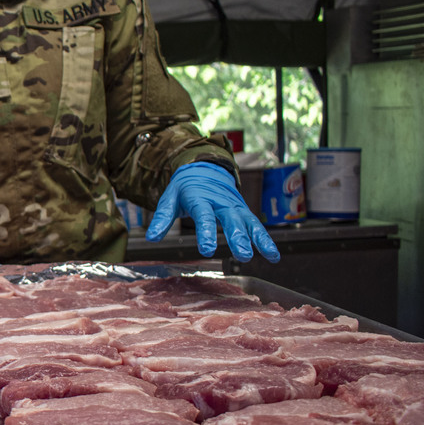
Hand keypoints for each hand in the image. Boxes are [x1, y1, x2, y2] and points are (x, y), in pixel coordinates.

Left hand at [145, 162, 279, 262]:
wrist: (204, 169)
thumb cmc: (185, 189)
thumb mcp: (169, 199)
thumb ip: (162, 218)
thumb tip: (151, 238)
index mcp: (200, 197)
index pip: (203, 215)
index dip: (205, 232)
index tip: (206, 250)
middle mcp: (221, 202)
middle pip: (230, 219)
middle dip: (237, 237)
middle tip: (242, 255)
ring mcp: (235, 207)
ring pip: (248, 222)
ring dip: (258, 239)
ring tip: (267, 255)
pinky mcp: (243, 212)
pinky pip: (256, 225)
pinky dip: (265, 239)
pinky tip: (273, 255)